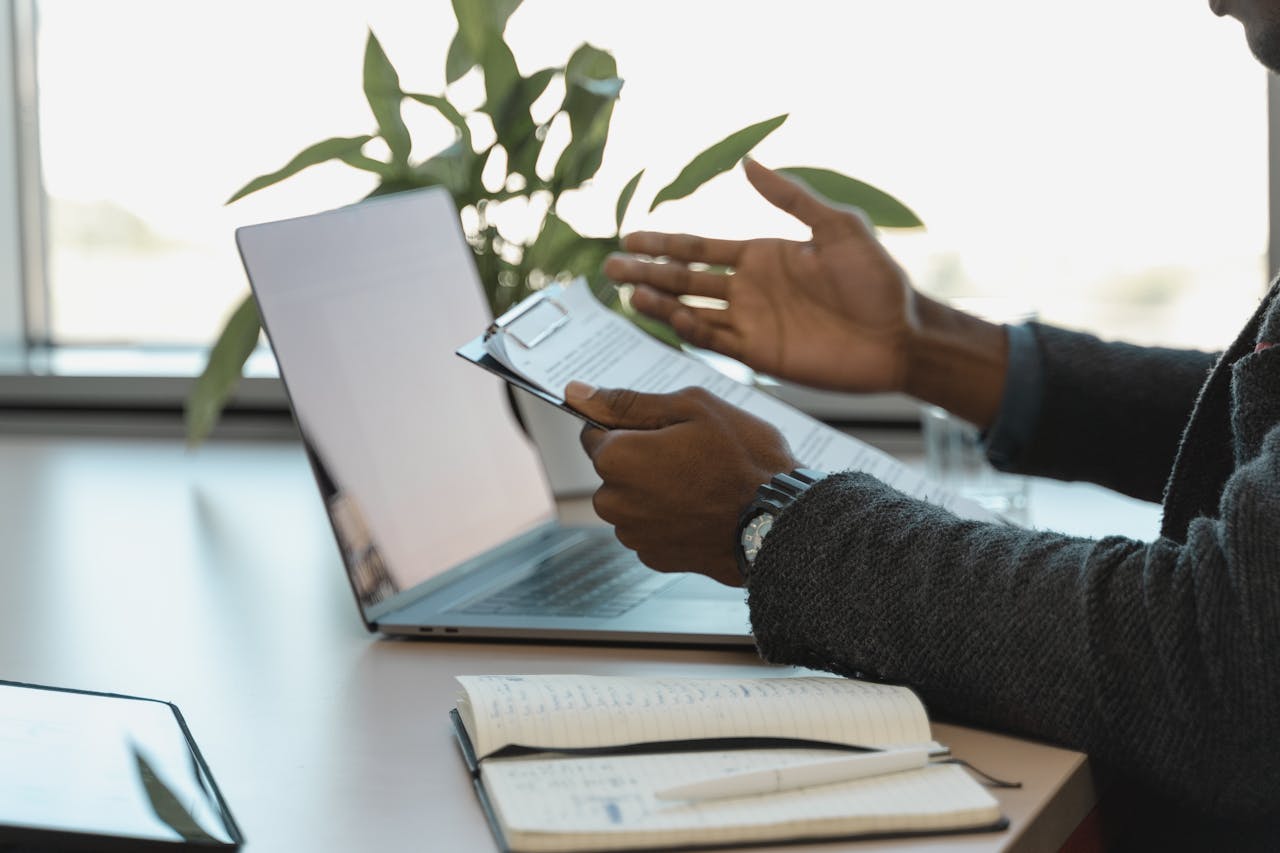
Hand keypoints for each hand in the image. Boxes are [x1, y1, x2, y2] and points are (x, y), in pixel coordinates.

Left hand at [566, 381, 798, 586]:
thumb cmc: (742, 459)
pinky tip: (700, 510)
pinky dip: (667, 517)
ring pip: (630, 499)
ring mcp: (632, 533)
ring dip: (654, 489)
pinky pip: (648, 526)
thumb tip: (576, 393)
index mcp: (616, 457)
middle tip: (691, 455)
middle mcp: (613, 500)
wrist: (779, 523)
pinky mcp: (652, 557)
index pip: (595, 430)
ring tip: (701, 484)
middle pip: (612, 468)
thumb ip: (628, 401)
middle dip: (641, 458)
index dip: (631, 425)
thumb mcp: (691, 407)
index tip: (665, 430)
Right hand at [604, 159, 917, 393]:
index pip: (699, 248)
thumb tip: (746, 163)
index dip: (663, 243)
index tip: (628, 238)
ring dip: (659, 302)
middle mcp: (748, 289)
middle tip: (608, 269)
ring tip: (628, 294)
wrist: (900, 334)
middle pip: (684, 279)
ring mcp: (751, 323)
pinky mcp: (760, 355)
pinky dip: (689, 330)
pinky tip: (668, 317)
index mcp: (761, 255)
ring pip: (691, 310)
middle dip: (647, 272)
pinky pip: (716, 341)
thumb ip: (789, 198)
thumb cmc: (876, 279)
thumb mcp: (836, 226)